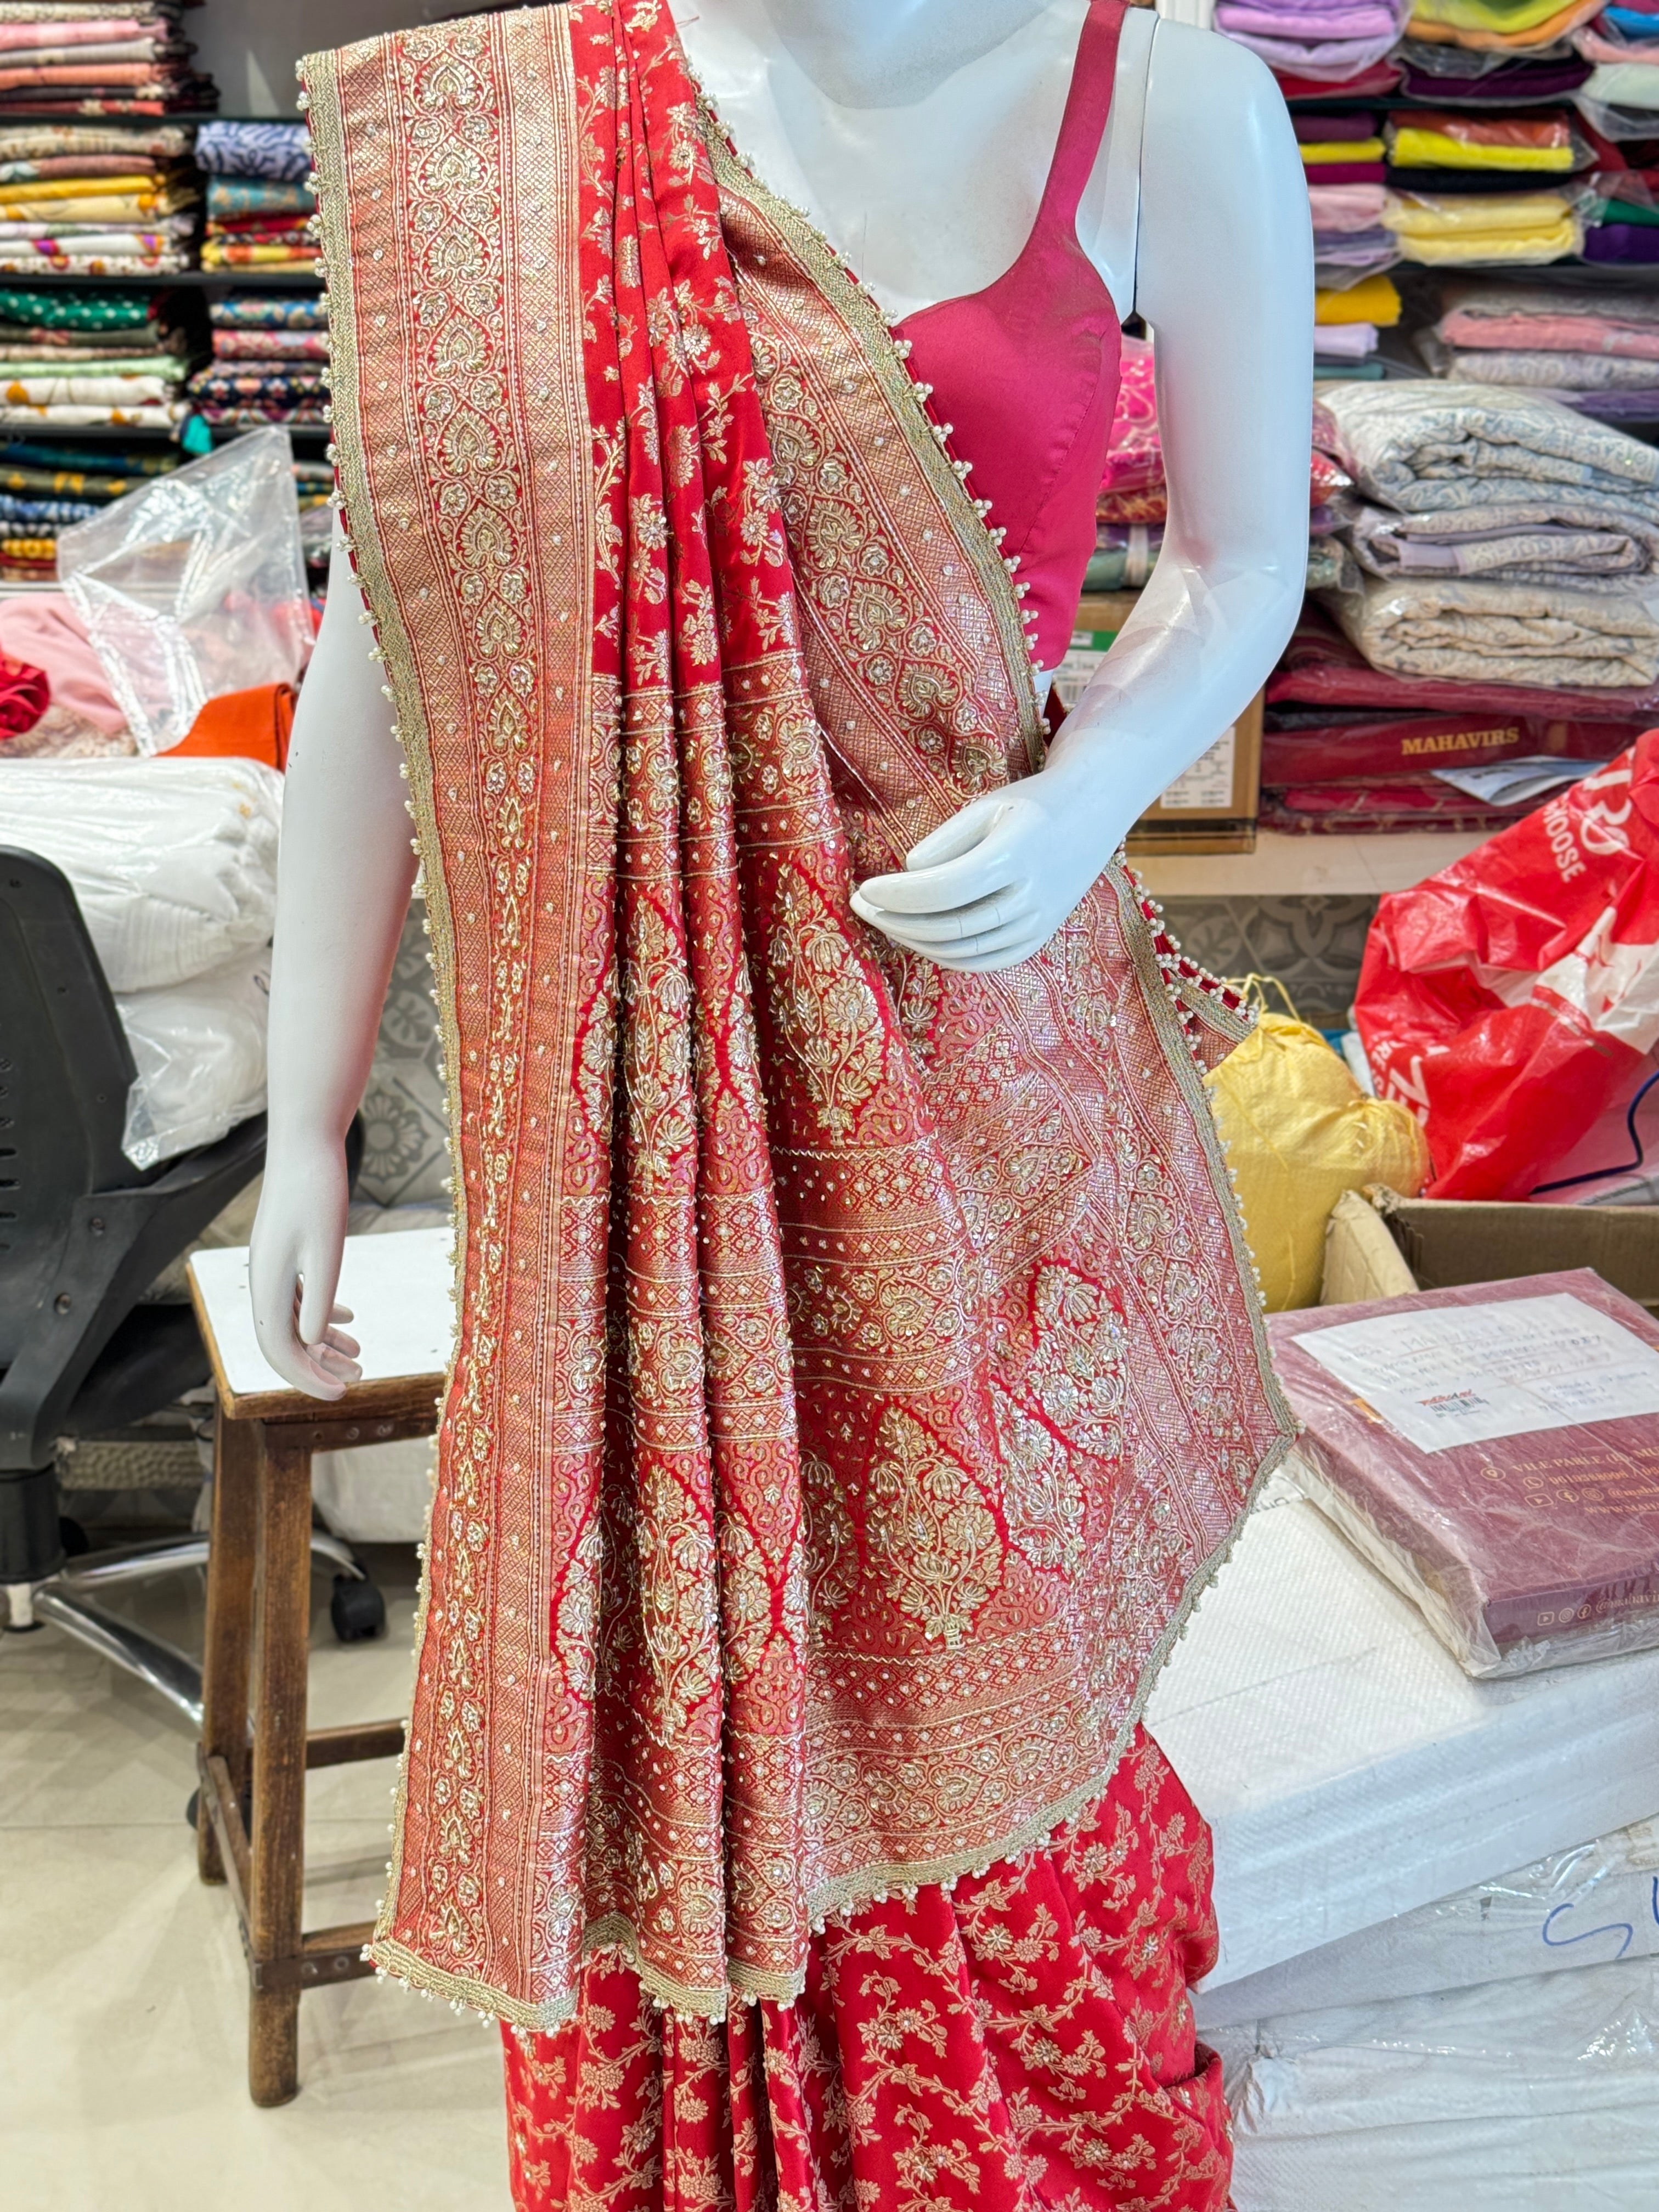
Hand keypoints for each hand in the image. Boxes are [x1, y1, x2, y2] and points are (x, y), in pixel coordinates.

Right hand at [248, 1139, 362, 1398]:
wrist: (307, 1142)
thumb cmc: (319, 1191)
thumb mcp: (327, 1248)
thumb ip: (318, 1297)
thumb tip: (310, 1343)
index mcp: (268, 1284)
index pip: (279, 1350)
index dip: (307, 1379)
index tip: (341, 1394)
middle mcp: (263, 1279)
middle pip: (283, 1342)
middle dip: (318, 1367)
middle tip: (358, 1380)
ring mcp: (273, 1266)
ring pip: (293, 1320)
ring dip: (323, 1344)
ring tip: (359, 1357)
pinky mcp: (286, 1252)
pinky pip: (298, 1297)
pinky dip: (322, 1314)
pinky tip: (349, 1319)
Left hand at [849, 753, 1119, 972]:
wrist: (1091, 817)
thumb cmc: (1030, 805)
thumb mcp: (987, 806)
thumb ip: (947, 840)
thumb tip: (909, 871)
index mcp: (1017, 855)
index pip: (945, 889)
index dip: (899, 895)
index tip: (865, 887)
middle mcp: (1031, 897)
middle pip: (950, 926)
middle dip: (896, 921)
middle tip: (860, 906)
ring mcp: (1037, 925)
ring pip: (964, 951)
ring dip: (914, 941)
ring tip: (883, 920)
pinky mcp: (1037, 940)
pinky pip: (985, 961)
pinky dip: (946, 956)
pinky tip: (917, 937)